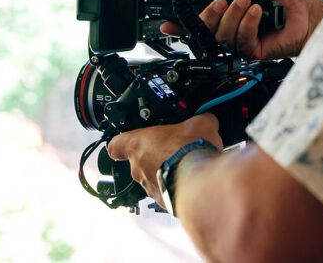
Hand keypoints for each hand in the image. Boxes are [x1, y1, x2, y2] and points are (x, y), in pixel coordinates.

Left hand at [106, 113, 221, 207]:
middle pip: (139, 163)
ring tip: (186, 167)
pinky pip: (166, 193)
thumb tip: (207, 119)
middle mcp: (139, 168)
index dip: (121, 144)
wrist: (201, 182)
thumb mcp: (200, 123)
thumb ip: (199, 120)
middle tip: (174, 151)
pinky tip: (192, 182)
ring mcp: (149, 188)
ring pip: (153, 179)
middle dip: (156, 157)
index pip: (116, 145)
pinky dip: (176, 189)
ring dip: (166, 174)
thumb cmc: (192, 151)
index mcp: (138, 144)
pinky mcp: (163, 202)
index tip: (128, 143)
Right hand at [161, 0, 322, 59]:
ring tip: (250, 2)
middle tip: (226, 0)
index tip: (168, 24)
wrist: (310, 12)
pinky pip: (241, 41)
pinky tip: (258, 13)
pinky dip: (248, 24)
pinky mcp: (255, 50)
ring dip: (234, 15)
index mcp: (232, 12)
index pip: (203, 20)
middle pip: (207, 29)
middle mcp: (235, 27)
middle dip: (211, 14)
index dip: (184, 24)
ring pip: (222, 35)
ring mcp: (243, 40)